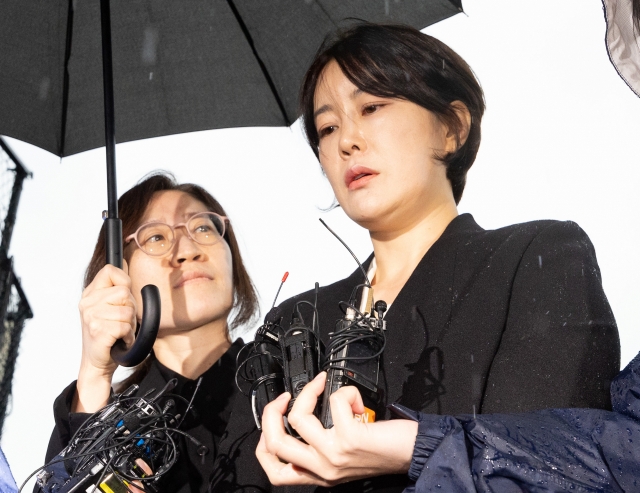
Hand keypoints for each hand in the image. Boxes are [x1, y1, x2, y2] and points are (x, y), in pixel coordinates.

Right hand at [73, 262, 136, 411]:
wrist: (98, 363)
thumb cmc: (109, 335)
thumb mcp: (111, 307)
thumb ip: (117, 287)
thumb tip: (125, 261)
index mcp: (90, 294)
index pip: (110, 270)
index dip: (124, 282)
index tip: (123, 298)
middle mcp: (87, 303)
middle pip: (124, 292)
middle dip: (131, 308)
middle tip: (121, 321)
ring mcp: (91, 317)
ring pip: (128, 310)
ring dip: (130, 324)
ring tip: (119, 332)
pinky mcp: (98, 331)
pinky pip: (126, 326)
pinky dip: (128, 336)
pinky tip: (119, 340)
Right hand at [256, 372, 418, 485]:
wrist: (414, 454)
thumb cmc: (383, 452)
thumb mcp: (343, 458)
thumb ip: (321, 446)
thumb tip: (302, 416)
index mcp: (318, 473)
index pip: (274, 471)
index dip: (264, 444)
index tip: (272, 422)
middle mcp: (322, 468)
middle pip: (275, 443)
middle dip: (271, 412)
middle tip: (286, 396)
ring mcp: (334, 454)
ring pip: (297, 418)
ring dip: (308, 392)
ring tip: (321, 386)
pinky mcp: (350, 438)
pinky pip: (334, 401)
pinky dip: (344, 392)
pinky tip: (355, 399)